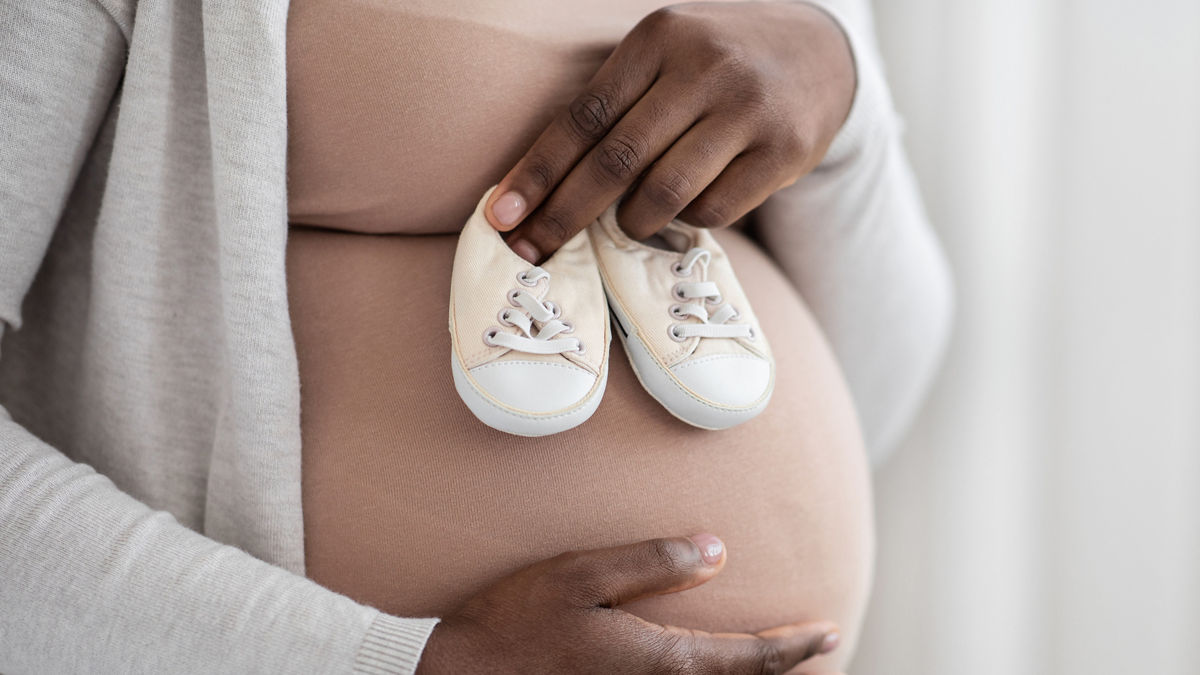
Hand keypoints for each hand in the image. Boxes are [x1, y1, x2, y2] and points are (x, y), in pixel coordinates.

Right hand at [416, 534, 841, 673]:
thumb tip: (716, 552)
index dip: (795, 647)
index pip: (749, 659)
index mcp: (662, 662)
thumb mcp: (580, 576)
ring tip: (776, 664)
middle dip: (783, 672)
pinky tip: (708, 669)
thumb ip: (651, 563)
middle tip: (819, 651)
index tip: (829, 632)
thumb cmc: (514, 625)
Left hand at [485, 1, 855, 262]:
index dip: (537, 172)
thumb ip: (617, 107)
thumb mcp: (666, 57)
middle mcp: (704, 68)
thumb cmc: (716, 65)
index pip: (583, 116)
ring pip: (664, 194)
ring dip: (632, 223)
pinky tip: (687, 206)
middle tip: (529, 253)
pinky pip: (713, 210)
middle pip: (616, 161)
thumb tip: (545, 189)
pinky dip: (686, 221)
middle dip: (564, 216)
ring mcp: (748, 110)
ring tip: (628, 223)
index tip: (500, 216)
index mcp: (659, 39)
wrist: (820, 52)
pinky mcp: (784, 151)